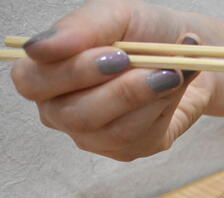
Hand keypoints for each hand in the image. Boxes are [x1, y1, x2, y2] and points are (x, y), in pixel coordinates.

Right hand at [11, 0, 214, 160]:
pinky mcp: (129, 150)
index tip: (118, 54)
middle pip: (76, 115)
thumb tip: (39, 49)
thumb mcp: (115, 15)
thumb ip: (80, 28)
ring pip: (116, 131)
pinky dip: (167, 108)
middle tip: (162, 68)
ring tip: (177, 71)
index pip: (33, 82)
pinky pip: (144, 137)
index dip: (74, 71)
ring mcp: (94, 136)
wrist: (185, 53)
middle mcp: (61, 111)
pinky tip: (178, 86)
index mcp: (43, 74)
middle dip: (124, 91)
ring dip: (154, 98)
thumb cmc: (141, 32)